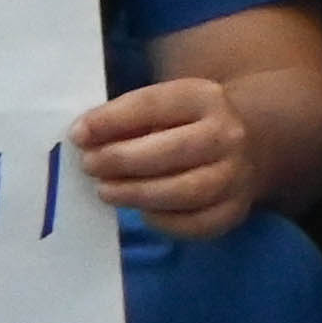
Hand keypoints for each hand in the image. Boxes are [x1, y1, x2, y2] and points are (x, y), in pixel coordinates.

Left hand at [70, 76, 261, 238]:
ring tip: (106, 190)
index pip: (156, 106)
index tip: (78, 134)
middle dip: (123, 159)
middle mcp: (229, 135)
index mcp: (206, 99)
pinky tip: (143, 210)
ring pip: (185, 191)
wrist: (243, 145)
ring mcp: (236, 175)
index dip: (113, 120)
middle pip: (175, 150)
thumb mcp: (160, 109)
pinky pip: (194, 223)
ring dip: (136, 193)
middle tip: (90, 165)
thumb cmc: (181, 126)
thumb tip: (84, 138)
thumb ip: (124, 120)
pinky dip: (161, 220)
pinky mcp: (233, 211)